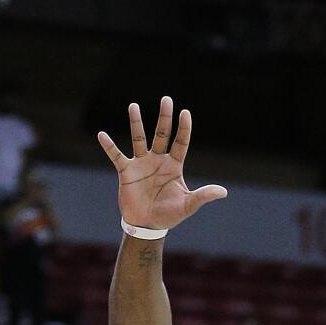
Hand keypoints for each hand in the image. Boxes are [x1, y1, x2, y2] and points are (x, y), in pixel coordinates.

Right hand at [97, 97, 227, 229]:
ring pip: (139, 139)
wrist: (147, 225)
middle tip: (166, 99)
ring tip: (133, 105)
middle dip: (164, 117)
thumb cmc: (169, 215)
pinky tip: (102, 134)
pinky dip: (109, 146)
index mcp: (174, 166)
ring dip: (136, 122)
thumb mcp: (188, 205)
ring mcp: (141, 164)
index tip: (185, 112)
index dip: (183, 128)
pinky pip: (117, 155)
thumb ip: (203, 196)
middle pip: (161, 134)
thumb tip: (223, 192)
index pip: (180, 142)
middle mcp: (158, 160)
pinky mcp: (126, 172)